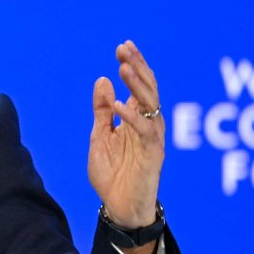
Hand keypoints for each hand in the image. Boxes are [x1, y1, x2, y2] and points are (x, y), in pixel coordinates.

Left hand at [88, 40, 164, 230]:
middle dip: (137, 67)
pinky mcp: (153, 154)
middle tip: (124, 49)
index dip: (133, 65)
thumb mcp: (100, 136)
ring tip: (123, 68)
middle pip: (148, 89)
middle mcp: (148, 124)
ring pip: (151, 105)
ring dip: (137, 85)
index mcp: (137, 118)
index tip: (122, 46)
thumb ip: (102, 111)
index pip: (139, 85)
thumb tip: (103, 80)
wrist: (119, 207)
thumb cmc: (113, 173)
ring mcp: (152, 138)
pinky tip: (118, 104)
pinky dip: (131, 116)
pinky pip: (145, 131)